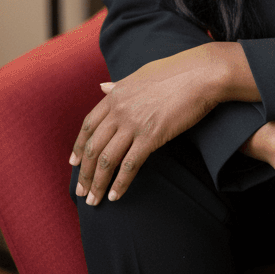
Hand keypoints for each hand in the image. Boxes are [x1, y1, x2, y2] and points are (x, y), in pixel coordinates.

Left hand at [70, 44, 232, 204]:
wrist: (201, 74)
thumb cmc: (176, 72)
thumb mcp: (140, 75)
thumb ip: (119, 85)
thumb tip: (102, 87)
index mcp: (115, 95)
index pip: (88, 126)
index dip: (79, 147)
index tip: (74, 163)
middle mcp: (119, 110)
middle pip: (93, 147)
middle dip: (85, 173)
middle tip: (82, 191)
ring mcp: (134, 124)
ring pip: (107, 160)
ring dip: (98, 184)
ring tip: (94, 201)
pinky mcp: (151, 136)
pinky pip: (129, 165)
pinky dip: (120, 183)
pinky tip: (115, 196)